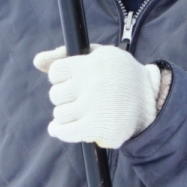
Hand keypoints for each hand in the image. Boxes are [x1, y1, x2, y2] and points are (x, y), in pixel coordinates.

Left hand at [33, 44, 161, 148]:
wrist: (149, 99)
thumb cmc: (117, 74)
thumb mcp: (97, 55)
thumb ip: (64, 55)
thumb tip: (37, 61)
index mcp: (90, 64)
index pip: (55, 71)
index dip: (60, 77)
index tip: (70, 80)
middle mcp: (92, 84)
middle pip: (55, 94)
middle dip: (64, 97)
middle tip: (79, 97)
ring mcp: (95, 107)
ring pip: (60, 114)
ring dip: (65, 114)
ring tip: (79, 111)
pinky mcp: (99, 127)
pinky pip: (66, 131)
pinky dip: (59, 131)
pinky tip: (59, 128)